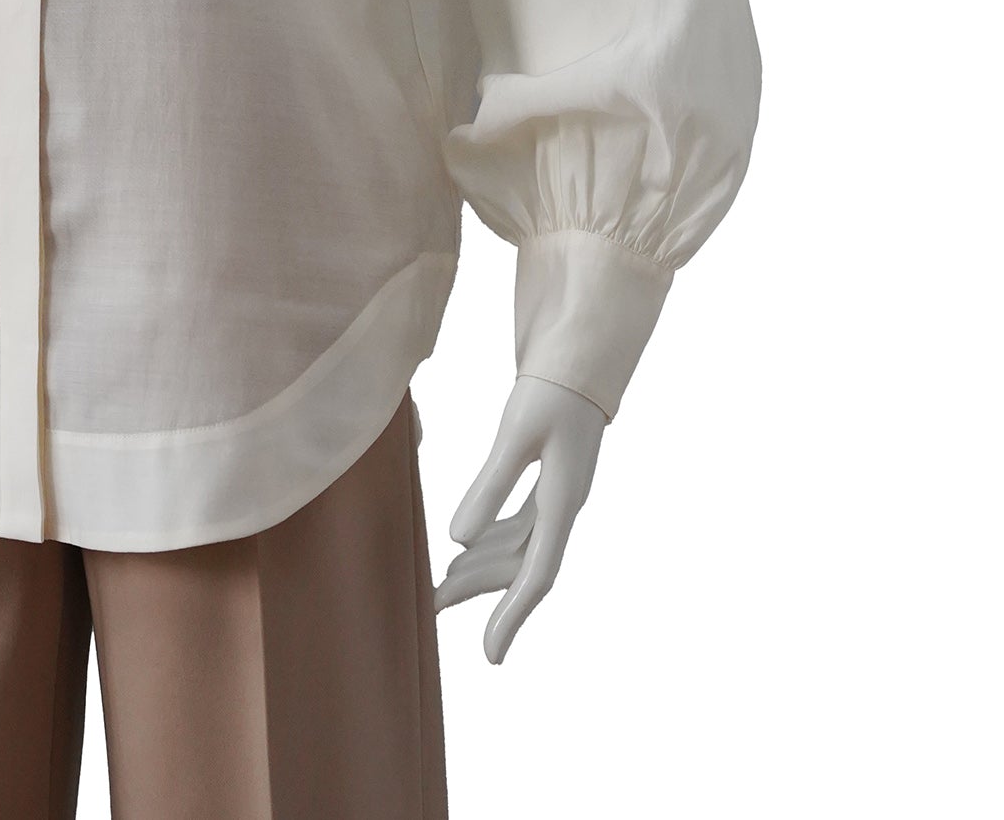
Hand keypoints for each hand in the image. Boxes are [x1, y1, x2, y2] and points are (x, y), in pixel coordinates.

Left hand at [435, 374, 605, 662]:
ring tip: (440, 585)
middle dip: (480, 590)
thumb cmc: (550, 390)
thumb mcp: (516, 434)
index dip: (513, 617)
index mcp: (562, 501)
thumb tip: (458, 540)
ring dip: (482, 567)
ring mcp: (558, 496)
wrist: (582, 356)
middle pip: (521, 565)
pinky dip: (492, 540)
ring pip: (518, 547)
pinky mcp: (549, 481)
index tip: (490, 656)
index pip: (538, 575)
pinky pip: (519, 525)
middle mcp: (563, 507)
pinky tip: (467, 545)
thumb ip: (490, 486)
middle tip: (431, 607)